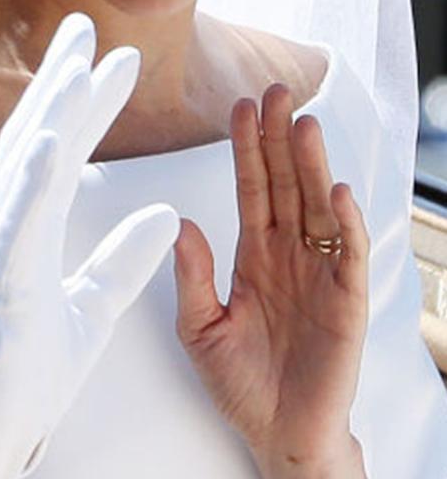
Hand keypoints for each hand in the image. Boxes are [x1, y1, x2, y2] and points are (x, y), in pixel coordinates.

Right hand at [0, 13, 179, 478]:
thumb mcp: (90, 312)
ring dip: (50, 113)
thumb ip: (123, 261)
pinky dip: (31, 182)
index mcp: (28, 231)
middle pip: (34, 141)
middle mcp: (7, 230)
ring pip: (22, 172)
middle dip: (60, 82)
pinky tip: (50, 140)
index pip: (61, 153)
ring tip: (77, 64)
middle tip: (85, 27)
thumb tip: (166, 213)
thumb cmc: (22, 374)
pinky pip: (15, 230)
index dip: (86, 105)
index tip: (115, 60)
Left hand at [174, 85, 368, 478]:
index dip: (246, 147)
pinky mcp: (346, 302)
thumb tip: (179, 223)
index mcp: (254, 252)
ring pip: (317, 207)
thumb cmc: (240, 383)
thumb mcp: (200, 328)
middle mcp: (289, 253)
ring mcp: (320, 273)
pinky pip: (349, 255)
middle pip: (285, 183)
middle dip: (280, 138)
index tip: (239, 105)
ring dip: (312, 166)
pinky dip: (346, 223)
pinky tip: (336, 192)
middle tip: (276, 90)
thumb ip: (191, 277)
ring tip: (304, 124)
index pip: (251, 187)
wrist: (278, 436)